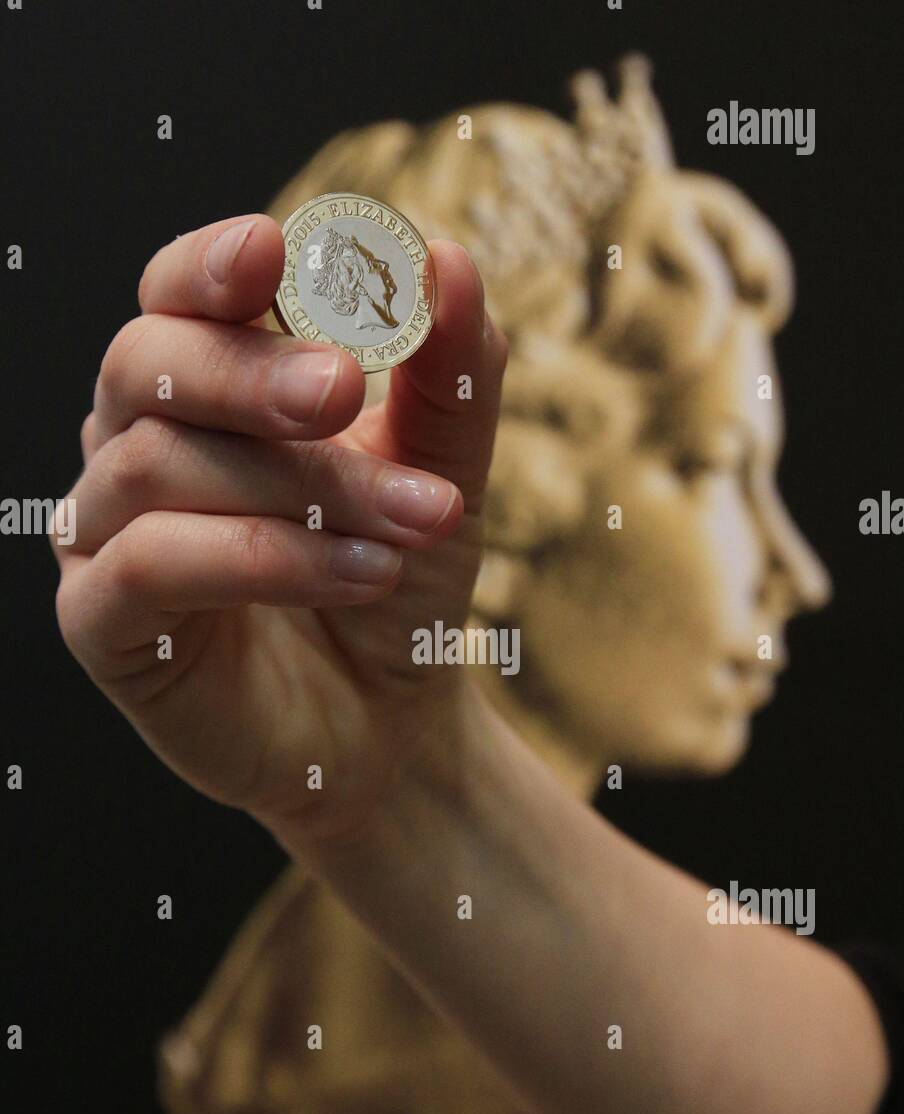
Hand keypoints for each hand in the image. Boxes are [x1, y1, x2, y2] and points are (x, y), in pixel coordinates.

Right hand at [52, 214, 507, 846]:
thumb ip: (449, 375)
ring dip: (300, 487)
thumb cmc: (397, 584)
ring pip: (159, 466)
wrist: (390, 721)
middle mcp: (133, 446)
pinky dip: (261, 559)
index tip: (275, 248)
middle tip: (345, 388)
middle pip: (145, 364)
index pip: (174, 298)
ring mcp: (103, 534)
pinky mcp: (100, 622)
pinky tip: (361, 574)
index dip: (210, 266)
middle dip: (251, 372)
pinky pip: (151, 565)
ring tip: (416, 519)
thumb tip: (448, 259)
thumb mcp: (443, 472)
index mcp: (201, 390)